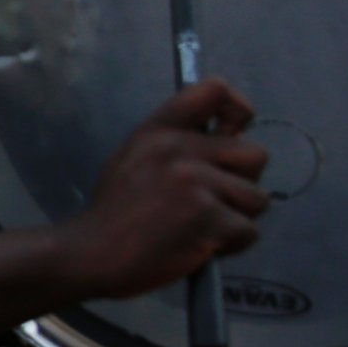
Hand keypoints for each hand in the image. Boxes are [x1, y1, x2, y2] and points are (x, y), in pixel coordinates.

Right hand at [57, 78, 267, 301]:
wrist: (91, 255)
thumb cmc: (113, 213)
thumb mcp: (133, 159)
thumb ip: (176, 144)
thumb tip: (230, 137)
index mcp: (158, 131)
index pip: (215, 91)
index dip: (237, 111)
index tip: (231, 135)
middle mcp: (179, 150)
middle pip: (255, 154)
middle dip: (241, 183)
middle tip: (209, 202)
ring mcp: (196, 184)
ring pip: (256, 198)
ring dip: (236, 218)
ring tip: (200, 228)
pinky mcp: (209, 219)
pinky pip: (249, 231)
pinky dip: (231, 245)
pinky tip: (199, 247)